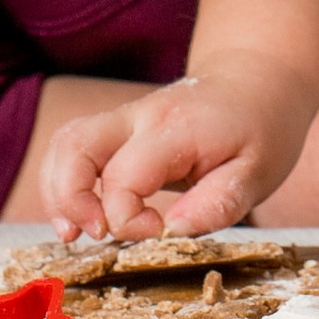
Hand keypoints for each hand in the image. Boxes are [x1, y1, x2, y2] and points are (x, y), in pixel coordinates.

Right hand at [39, 60, 315, 239]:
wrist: (257, 82)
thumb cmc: (261, 130)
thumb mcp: (260, 171)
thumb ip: (220, 201)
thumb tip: (174, 230)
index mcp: (176, 129)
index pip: (123, 176)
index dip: (128, 219)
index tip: (158, 233)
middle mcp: (140, 117)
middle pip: (74, 146)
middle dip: (69, 199)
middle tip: (95, 236)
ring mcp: (124, 119)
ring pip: (64, 143)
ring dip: (58, 191)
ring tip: (75, 233)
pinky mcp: (117, 128)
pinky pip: (73, 147)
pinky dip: (64, 182)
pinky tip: (80, 216)